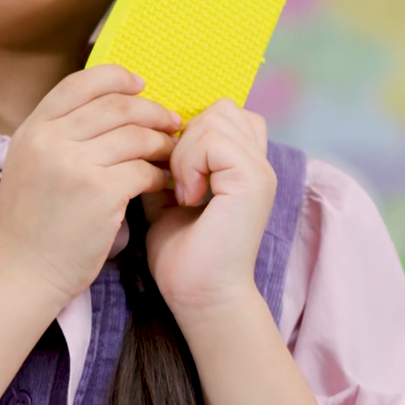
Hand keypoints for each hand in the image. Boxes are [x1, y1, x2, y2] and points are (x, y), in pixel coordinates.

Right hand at [0, 65, 179, 309]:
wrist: (23, 273)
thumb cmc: (32, 224)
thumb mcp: (29, 165)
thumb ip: (57, 134)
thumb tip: (106, 107)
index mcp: (32, 130)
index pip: (80, 83)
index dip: (116, 77)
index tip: (140, 85)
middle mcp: (50, 141)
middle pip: (115, 106)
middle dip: (151, 110)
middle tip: (171, 121)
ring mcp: (75, 165)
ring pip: (136, 136)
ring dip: (161, 143)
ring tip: (172, 153)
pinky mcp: (101, 193)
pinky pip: (144, 170)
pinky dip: (160, 174)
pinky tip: (163, 182)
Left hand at [143, 99, 276, 324]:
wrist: (199, 295)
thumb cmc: (183, 255)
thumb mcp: (168, 194)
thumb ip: (166, 161)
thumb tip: (144, 129)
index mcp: (243, 164)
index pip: (223, 113)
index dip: (191, 129)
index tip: (168, 166)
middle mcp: (258, 162)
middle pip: (220, 109)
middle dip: (186, 136)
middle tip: (174, 179)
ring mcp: (261, 169)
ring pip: (215, 119)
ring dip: (186, 150)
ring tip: (181, 189)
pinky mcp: (254, 180)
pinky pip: (213, 141)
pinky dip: (191, 163)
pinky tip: (187, 197)